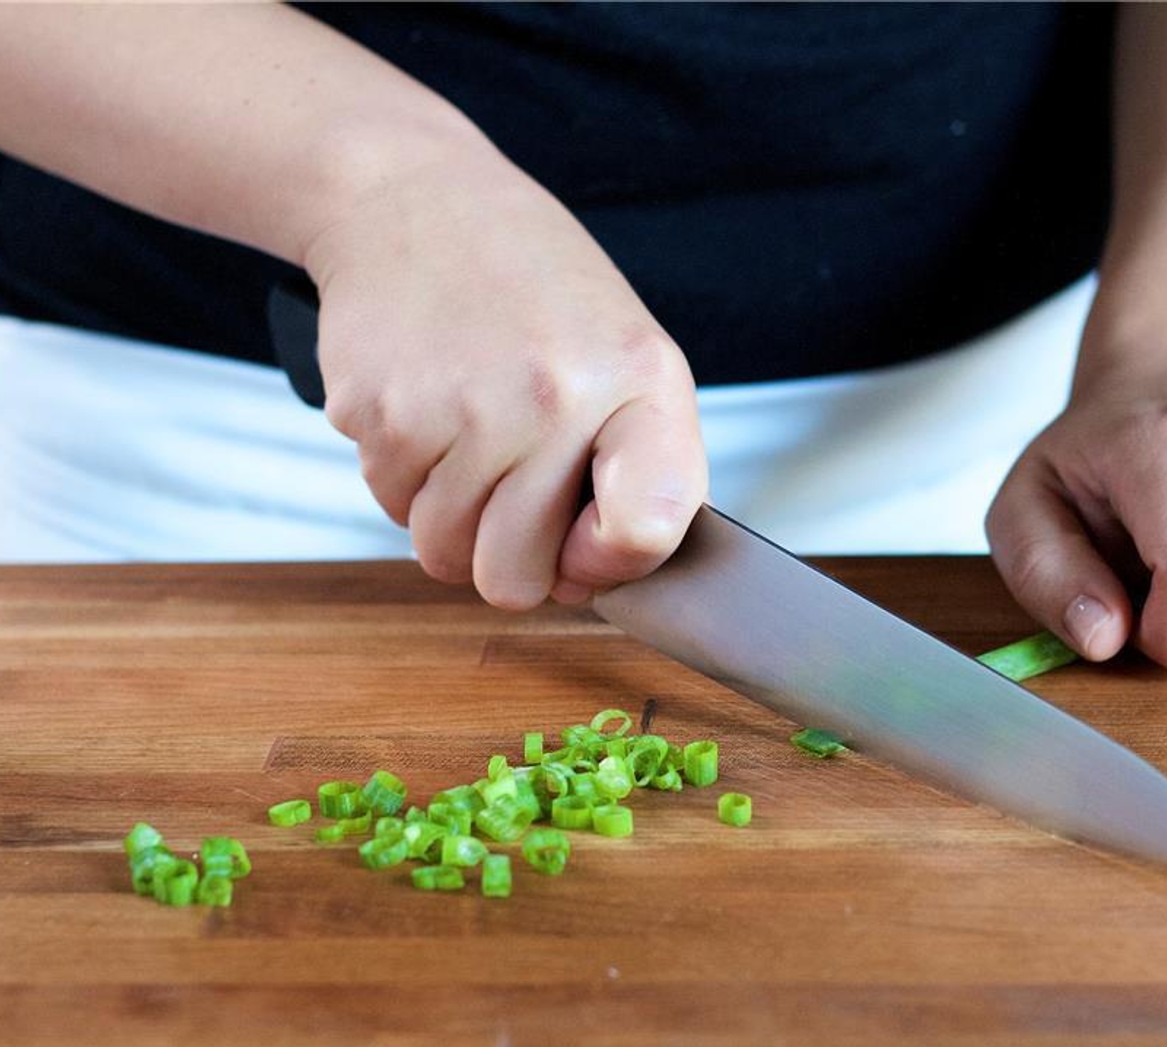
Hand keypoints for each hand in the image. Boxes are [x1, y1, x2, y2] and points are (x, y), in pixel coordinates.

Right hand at [303, 150, 706, 609]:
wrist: (415, 199)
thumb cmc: (534, 292)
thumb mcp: (628, 356)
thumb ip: (640, 471)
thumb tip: (589, 581)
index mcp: (637, 382)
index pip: (645, 532)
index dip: (610, 563)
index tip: (591, 536)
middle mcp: (551, 399)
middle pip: (515, 581)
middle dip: (511, 555)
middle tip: (514, 484)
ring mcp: (458, 410)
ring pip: (444, 557)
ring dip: (453, 517)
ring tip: (471, 433)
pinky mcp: (376, 413)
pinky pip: (391, 510)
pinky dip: (407, 479)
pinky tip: (428, 408)